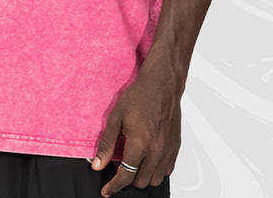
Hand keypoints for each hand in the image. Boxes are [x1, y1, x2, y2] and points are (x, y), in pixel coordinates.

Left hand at [91, 55, 182, 194]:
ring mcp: (168, 150)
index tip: (106, 191)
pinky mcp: (175, 147)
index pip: (126, 176)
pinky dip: (156, 170)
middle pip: (140, 181)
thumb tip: (97, 165)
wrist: (162, 85)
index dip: (114, 186)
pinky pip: (167, 170)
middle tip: (119, 168)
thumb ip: (107, 144)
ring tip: (134, 163)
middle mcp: (156, 151)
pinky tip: (148, 159)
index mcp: (140, 143)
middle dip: (127, 178)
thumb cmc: (138, 96)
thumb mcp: (116, 117)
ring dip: (143, 176)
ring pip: (155, 179)